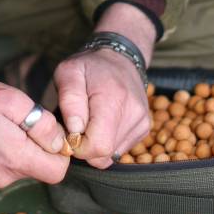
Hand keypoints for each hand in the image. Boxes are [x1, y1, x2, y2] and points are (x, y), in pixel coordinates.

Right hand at [0, 72, 70, 189]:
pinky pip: (1, 172)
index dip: (60, 151)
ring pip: (20, 170)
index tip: (47, 131)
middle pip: (39, 171)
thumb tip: (60, 142)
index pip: (58, 172)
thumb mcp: (11, 99)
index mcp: (15, 157)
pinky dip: (2, 156)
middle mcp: (3, 177)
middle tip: (19, 122)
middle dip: (38, 148)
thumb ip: (42, 123)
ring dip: (19, 151)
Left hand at [54, 2, 155, 168]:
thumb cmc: (89, 66)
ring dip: (95, 144)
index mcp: (114, 100)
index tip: (69, 131)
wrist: (120, 57)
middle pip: (104, 155)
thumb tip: (75, 132)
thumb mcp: (69, 72)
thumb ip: (69, 101)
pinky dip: (106, 141)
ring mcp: (142, 123)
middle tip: (76, 125)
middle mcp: (134, 114)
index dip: (78, 146)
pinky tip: (102, 122)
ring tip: (89, 120)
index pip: (98, 146)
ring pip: (111, 156)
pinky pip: (119, 150)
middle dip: (84, 147)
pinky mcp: (144, 128)